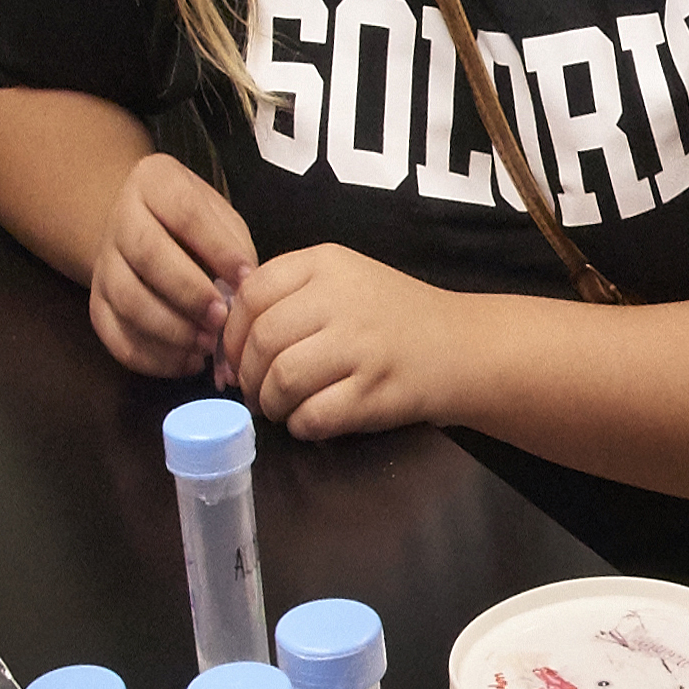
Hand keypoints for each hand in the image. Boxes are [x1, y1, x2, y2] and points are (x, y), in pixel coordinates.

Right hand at [78, 154, 260, 378]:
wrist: (143, 231)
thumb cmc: (196, 226)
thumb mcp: (221, 217)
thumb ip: (235, 247)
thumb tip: (245, 294)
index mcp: (155, 183)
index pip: (184, 211)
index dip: (217, 248)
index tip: (246, 278)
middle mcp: (121, 219)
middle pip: (147, 255)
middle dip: (189, 293)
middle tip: (221, 318)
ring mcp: (104, 263)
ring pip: (126, 300)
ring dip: (170, 330)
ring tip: (206, 344)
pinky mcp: (97, 303)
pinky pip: (115, 336)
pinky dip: (152, 358)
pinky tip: (186, 362)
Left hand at [214, 243, 502, 442]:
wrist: (462, 346)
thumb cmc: (392, 317)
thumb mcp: (343, 279)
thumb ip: (287, 294)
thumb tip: (225, 339)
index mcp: (326, 263)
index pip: (251, 294)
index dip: (232, 334)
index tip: (236, 357)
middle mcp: (341, 298)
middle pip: (262, 342)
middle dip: (248, 376)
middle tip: (256, 392)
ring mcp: (361, 345)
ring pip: (282, 381)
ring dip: (271, 404)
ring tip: (281, 407)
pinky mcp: (375, 391)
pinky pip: (313, 416)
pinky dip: (301, 425)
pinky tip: (310, 419)